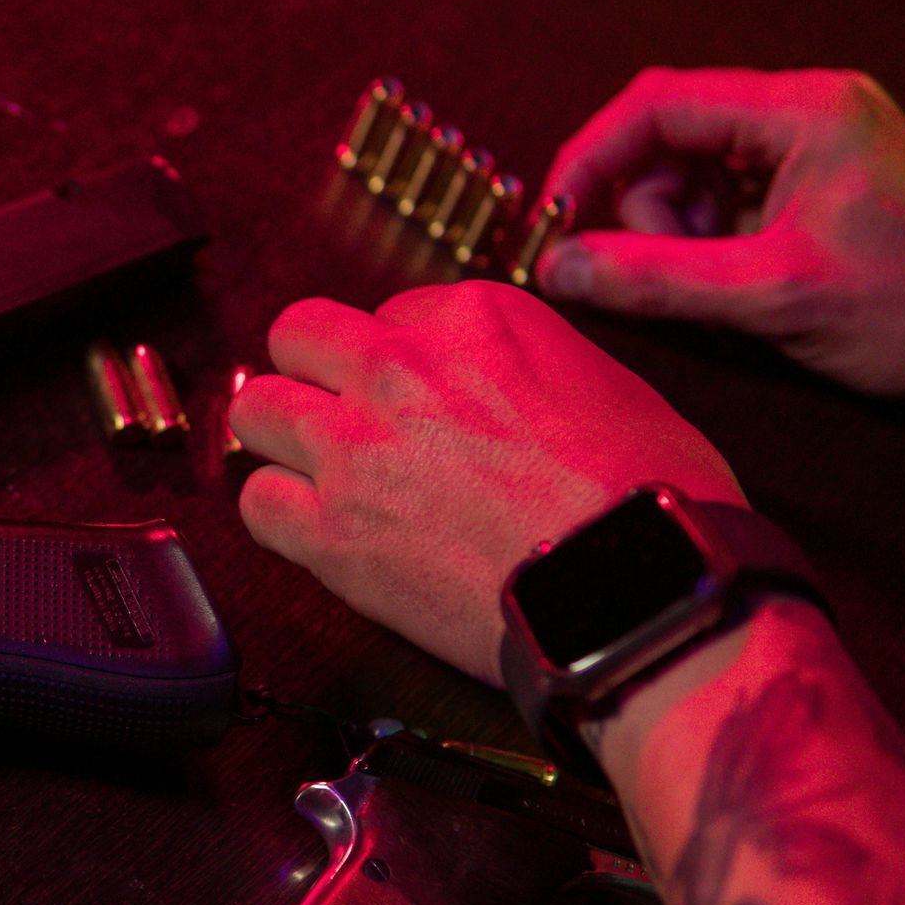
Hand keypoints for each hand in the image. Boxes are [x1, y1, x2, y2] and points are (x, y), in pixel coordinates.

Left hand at [229, 283, 742, 684]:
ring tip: (309, 469)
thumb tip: (507, 390)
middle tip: (334, 414)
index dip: (397, 359)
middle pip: (296, 335)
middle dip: (311, 372)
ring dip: (279, 436)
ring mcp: (354, 447)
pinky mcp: (331, 532)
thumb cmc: (650, 499)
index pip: (389, 313)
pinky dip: (278, 515)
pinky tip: (312, 530)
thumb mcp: (612, 385)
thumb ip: (534, 366)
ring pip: (254, 408)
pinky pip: (255, 503)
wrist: (636, 592)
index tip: (415, 399)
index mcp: (473, 319)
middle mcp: (399, 368)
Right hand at [539, 67, 904, 409]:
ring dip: (676, 234)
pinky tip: (738, 286)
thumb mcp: (769, 297)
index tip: (552, 216)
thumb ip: (653, 279)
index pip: (659, 104)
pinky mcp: (816, 190)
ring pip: (693, 175)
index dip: (591, 158)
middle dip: (642, 208)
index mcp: (804, 109)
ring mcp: (814, 150)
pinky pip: (726, 203)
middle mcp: (807, 112)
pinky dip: (708, 246)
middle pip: (670, 138)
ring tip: (719, 287)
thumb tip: (558, 268)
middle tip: (652, 271)